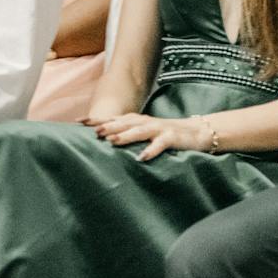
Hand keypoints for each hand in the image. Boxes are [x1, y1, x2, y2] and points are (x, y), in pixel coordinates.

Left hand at [88, 111, 214, 162]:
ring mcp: (159, 129)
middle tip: (93, 132)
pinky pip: (160, 144)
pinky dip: (151, 150)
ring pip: (139, 131)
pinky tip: (142, 158)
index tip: (78, 122)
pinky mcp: (172, 138)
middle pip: (124, 122)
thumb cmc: (166, 135)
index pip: (113, 119)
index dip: (97, 120)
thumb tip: (103, 141)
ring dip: (126, 135)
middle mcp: (145, 122)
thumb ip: (127, 134)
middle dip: (108, 126)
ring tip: (112, 140)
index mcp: (137, 121)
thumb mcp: (144, 133)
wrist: (198, 131)